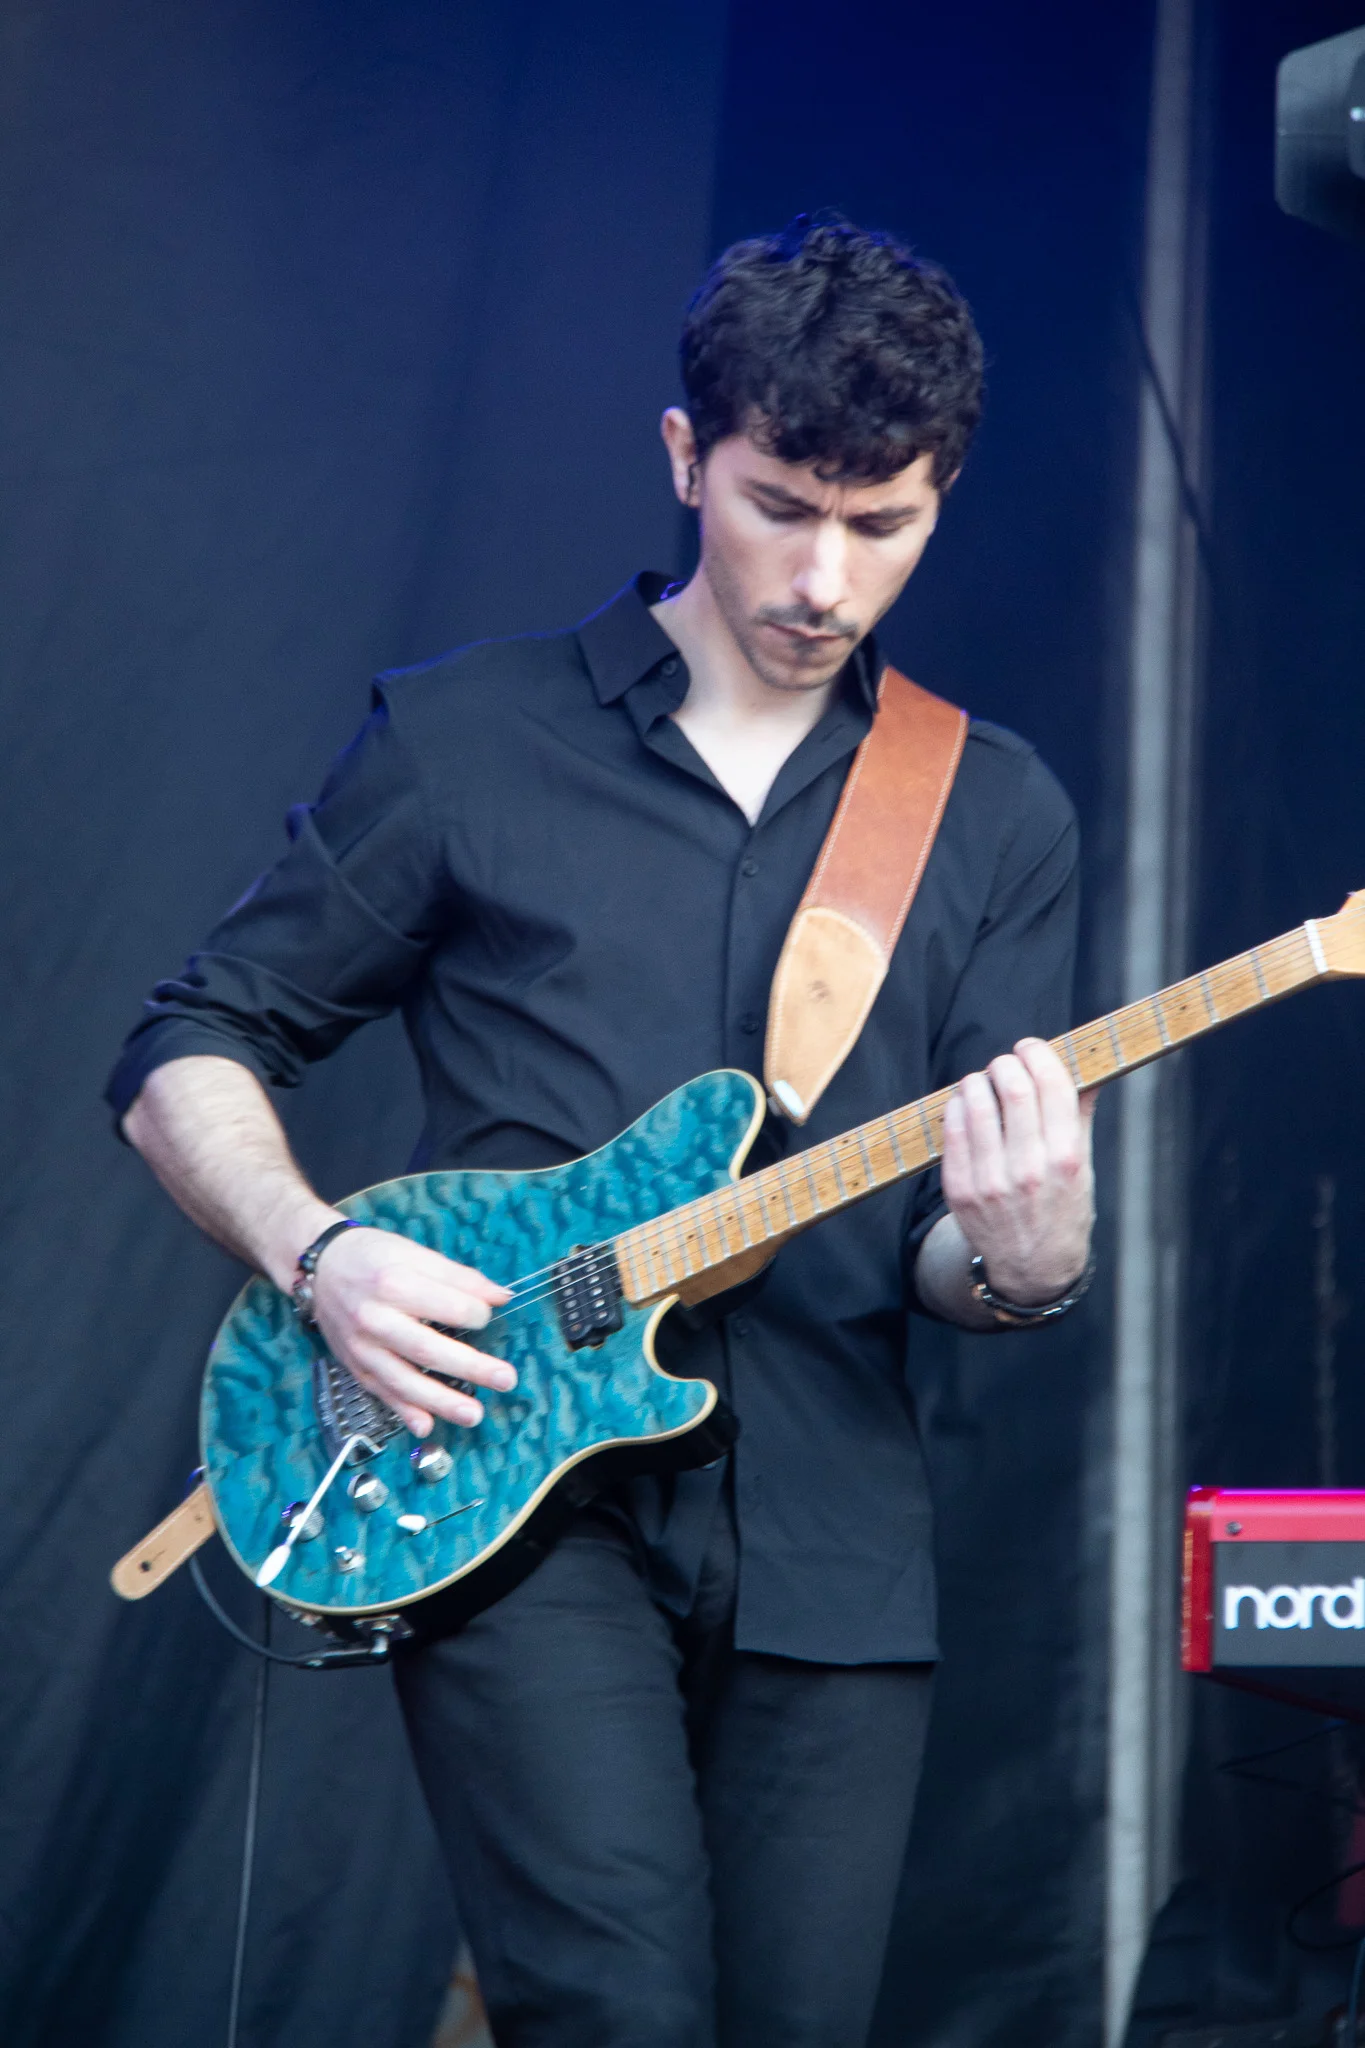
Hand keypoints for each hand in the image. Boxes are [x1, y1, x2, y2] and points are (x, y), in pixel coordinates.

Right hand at [308, 1226, 511, 1435]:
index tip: (487, 1316)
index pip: (447, 1306)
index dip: (476, 1314)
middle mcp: (374, 1318)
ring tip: (473, 1414)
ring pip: (404, 1380)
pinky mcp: (355, 1367)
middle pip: (427, 1348)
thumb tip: (500, 1296)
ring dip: (441, 1402)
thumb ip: (458, 1276)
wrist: (320, 1268)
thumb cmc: (372, 1257)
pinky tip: (425, 1427)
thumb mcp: (414, 1253)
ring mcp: (362, 1348)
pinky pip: (381, 1394)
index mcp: (393, 1282)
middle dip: (470, 1367)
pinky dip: (403, 1412)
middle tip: (506, 1379)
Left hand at [940, 1038, 1096, 1304]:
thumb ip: (1079, 1114)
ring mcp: (991, 1181)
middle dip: (1005, 1063)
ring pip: (975, 1102)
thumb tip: (1084, 1065)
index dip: (1037, 1054)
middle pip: (1011, 1087)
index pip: (1051, 1084)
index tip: (1030, 1048)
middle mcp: (1029, 1169)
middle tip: (1004, 1063)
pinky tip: (965, 1106)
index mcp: (1067, 1158)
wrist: (1033, 1268)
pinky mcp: (960, 1190)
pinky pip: (951, 1130)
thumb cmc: (1062, 1208)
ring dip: (977, 1081)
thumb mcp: (1084, 1165)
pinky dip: (957, 1107)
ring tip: (982, 1084)